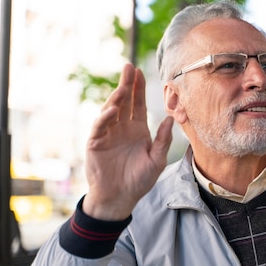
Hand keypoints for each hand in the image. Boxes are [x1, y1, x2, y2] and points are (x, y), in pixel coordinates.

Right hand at [83, 63, 173, 219]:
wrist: (120, 198)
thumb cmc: (139, 181)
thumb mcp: (156, 160)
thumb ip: (163, 140)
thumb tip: (169, 119)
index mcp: (137, 130)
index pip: (137, 105)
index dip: (138, 89)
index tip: (140, 71)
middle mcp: (121, 128)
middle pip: (123, 101)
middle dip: (126, 84)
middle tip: (128, 67)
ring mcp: (107, 134)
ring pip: (110, 110)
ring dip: (116, 98)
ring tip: (123, 86)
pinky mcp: (96, 143)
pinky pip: (100, 127)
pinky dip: (105, 118)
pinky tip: (113, 110)